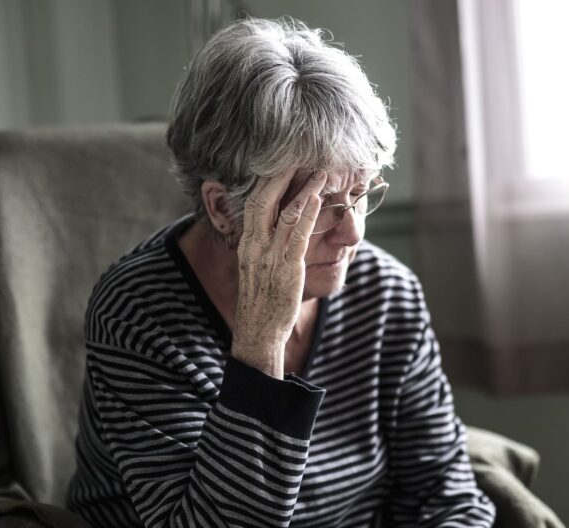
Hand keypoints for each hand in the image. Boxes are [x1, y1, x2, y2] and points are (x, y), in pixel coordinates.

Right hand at [231, 168, 326, 377]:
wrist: (257, 331)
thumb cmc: (261, 301)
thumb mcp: (256, 267)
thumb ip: (263, 246)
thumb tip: (275, 229)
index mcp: (246, 243)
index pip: (254, 203)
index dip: (268, 181)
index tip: (282, 162)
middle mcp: (254, 245)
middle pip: (263, 199)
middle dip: (281, 175)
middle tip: (299, 155)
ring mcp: (269, 255)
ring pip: (284, 213)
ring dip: (305, 189)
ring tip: (322, 172)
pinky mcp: (286, 267)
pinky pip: (296, 235)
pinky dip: (308, 213)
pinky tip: (318, 199)